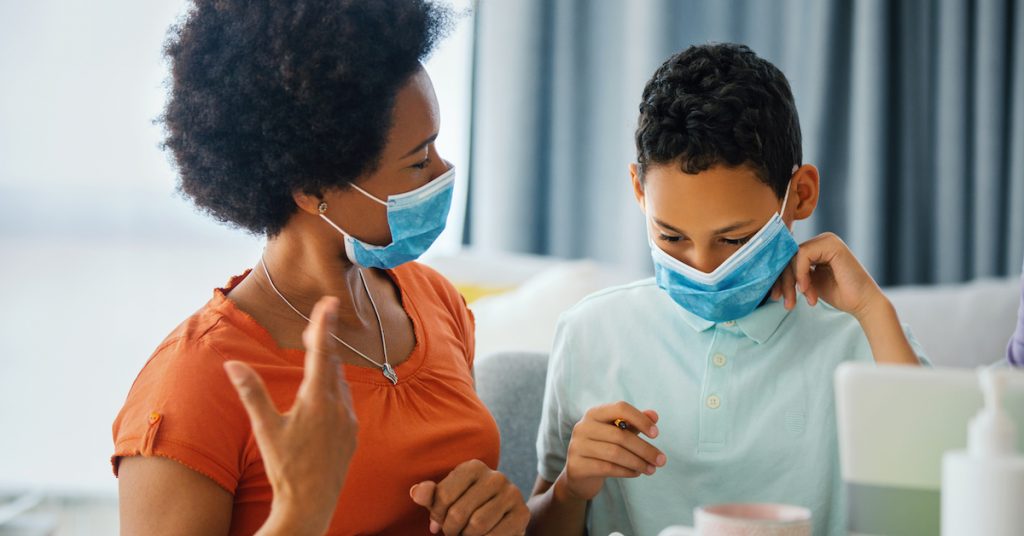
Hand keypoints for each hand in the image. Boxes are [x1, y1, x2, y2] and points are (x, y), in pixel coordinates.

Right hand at [224, 296, 358, 535]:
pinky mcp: (352, 434)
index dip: (324, 325)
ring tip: (317, 354)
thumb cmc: (285, 468)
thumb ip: (251, 393)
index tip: (330, 302)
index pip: (322, 352)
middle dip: (322, 343)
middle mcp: (339, 406)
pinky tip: (324, 393)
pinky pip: (345, 402)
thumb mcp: (265, 429)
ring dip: (328, 367)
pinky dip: (334, 390)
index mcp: (317, 400)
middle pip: (332, 364)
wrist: (311, 504)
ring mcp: (349, 420)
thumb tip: (232, 365)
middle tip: (314, 325)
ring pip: (340, 383)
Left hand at [410, 459, 528, 534]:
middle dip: (451, 530)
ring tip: (467, 535)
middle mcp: (495, 476)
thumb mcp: (446, 501)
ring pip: (477, 525)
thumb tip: (416, 492)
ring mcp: (511, 493)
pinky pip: (494, 535)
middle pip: (458, 513)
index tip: (440, 521)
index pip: (443, 496)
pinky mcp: (522, 513)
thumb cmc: (467, 508)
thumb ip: (430, 495)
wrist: (501, 519)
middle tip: (454, 533)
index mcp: (473, 467)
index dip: (437, 516)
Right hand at [559, 401, 664, 501]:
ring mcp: (577, 446)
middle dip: (645, 449)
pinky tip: (637, 473)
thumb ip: (634, 423)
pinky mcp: (577, 466)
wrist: (579, 474)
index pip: (620, 408)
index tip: (656, 434)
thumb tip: (654, 415)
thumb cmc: (603, 448)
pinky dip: (626, 471)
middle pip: (620, 435)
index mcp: (594, 413)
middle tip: (661, 460)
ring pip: (615, 453)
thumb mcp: (618, 433)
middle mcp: (583, 427)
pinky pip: (607, 468)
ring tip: (652, 469)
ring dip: (638, 462)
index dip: (640, 419)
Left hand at [770, 232, 884, 318]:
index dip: (779, 278)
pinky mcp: (832, 244)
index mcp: (816, 248)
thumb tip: (770, 272)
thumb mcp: (809, 282)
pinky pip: (803, 255)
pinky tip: (807, 290)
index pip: (788, 259)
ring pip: (793, 257)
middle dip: (783, 282)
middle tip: (785, 302)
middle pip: (788, 257)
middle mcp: (821, 241)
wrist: (863, 303)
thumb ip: (795, 273)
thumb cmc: (839, 294)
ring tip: (797, 301)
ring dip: (791, 282)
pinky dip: (801, 274)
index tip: (775, 297)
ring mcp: (827, 240)